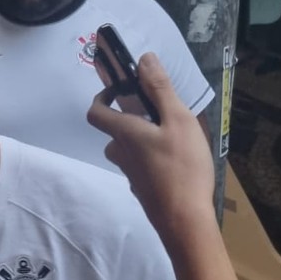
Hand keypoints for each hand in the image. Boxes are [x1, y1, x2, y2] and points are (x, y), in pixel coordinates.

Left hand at [86, 52, 216, 251]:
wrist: (185, 220)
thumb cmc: (183, 167)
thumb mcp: (177, 120)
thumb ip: (159, 89)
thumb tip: (143, 58)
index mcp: (125, 134)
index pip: (96, 112)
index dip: (102, 98)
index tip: (120, 89)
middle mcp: (121, 155)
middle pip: (114, 133)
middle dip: (131, 119)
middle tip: (159, 113)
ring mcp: (131, 176)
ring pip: (129, 152)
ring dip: (143, 141)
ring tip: (173, 137)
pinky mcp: (143, 191)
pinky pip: (142, 169)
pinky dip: (153, 161)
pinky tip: (177, 163)